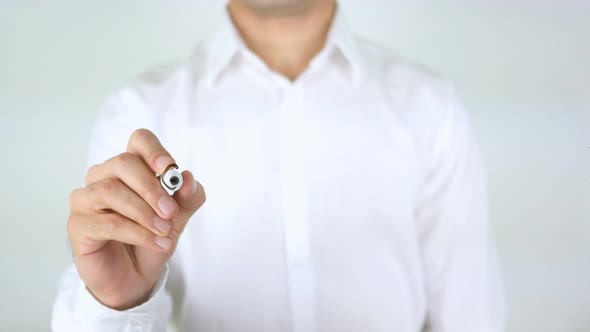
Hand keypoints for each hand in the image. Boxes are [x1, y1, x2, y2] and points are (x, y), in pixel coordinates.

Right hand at [68, 129, 205, 309]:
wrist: (137, 276)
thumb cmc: (153, 236)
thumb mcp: (179, 216)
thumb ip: (188, 196)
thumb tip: (187, 178)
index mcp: (130, 167)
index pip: (139, 141)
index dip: (153, 151)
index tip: (169, 170)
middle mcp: (104, 176)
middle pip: (123, 163)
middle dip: (151, 187)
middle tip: (171, 211)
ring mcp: (86, 199)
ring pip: (110, 191)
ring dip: (144, 212)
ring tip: (165, 231)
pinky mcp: (78, 225)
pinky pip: (106, 222)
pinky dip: (137, 233)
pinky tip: (156, 243)